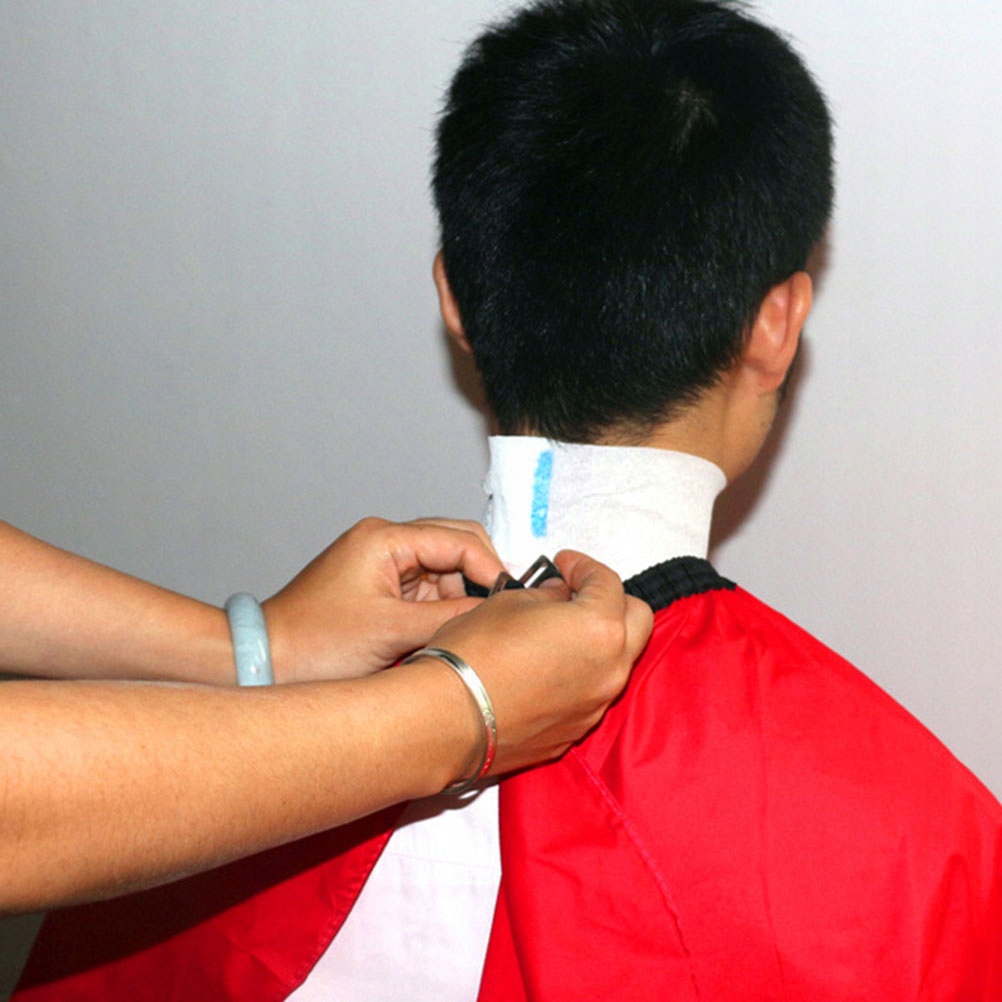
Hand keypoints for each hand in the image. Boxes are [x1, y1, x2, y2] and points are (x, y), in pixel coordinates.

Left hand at [262, 517, 503, 682]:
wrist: (263, 663)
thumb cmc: (315, 644)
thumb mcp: (393, 631)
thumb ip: (451, 617)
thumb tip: (497, 611)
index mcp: (386, 538)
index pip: (460, 539)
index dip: (491, 568)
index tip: (511, 601)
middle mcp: (385, 541)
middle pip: (456, 545)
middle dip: (479, 578)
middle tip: (499, 614)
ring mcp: (382, 563)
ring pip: (444, 570)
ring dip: (460, 597)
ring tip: (468, 633)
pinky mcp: (379, 587)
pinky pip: (425, 589)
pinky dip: (441, 609)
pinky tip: (447, 634)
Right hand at [419, 550, 652, 778]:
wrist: (448, 718)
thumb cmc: (474, 653)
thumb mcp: (510, 602)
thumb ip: (547, 596)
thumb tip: (559, 596)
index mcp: (600, 628)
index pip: (608, 582)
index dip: (584, 566)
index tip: (563, 563)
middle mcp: (611, 669)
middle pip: (636, 620)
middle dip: (610, 600)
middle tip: (575, 592)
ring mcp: (596, 704)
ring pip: (618, 659)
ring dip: (598, 638)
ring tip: (559, 629)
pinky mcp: (576, 730)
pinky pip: (593, 691)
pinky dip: (581, 671)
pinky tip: (547, 665)